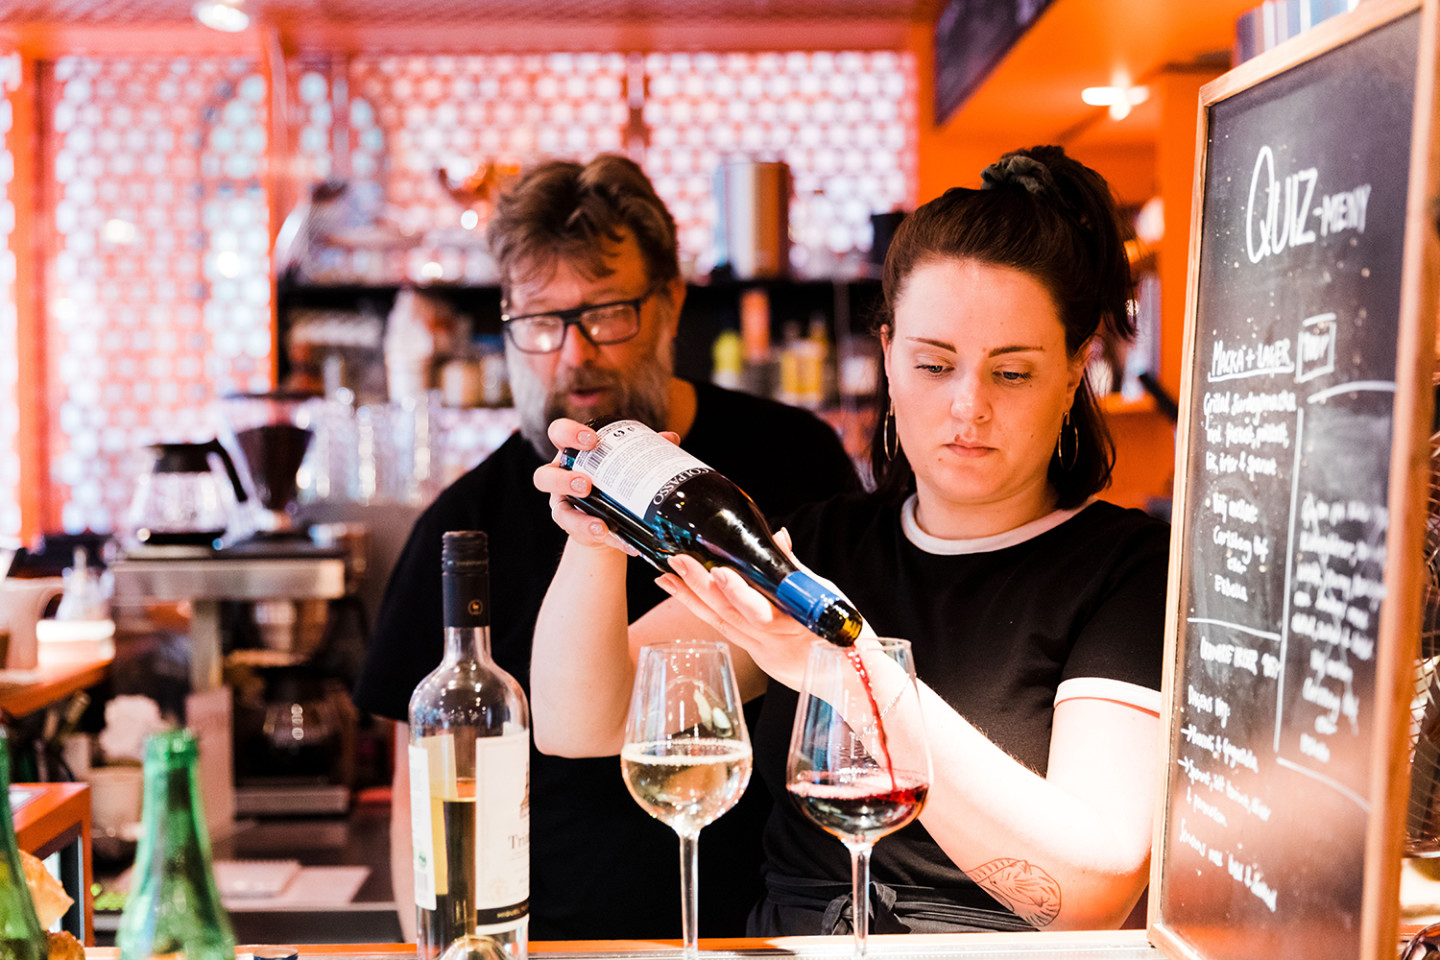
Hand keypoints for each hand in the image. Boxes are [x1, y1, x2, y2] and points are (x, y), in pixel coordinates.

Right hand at [531, 417, 678, 554]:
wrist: (609, 516)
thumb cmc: (613, 479)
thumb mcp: (624, 462)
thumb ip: (644, 449)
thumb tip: (670, 438)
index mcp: (572, 453)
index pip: (558, 433)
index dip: (568, 433)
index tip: (591, 439)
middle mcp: (560, 478)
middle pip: (544, 475)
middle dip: (563, 480)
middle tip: (587, 484)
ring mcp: (562, 505)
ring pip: (556, 510)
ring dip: (578, 518)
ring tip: (600, 523)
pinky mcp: (571, 527)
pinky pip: (579, 533)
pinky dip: (598, 535)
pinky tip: (615, 537)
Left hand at [654, 529, 865, 690]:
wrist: (852, 680)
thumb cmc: (843, 631)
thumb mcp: (827, 595)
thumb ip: (796, 568)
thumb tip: (777, 536)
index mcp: (799, 624)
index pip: (764, 610)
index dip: (740, 594)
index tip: (719, 572)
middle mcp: (776, 641)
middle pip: (733, 615)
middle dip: (702, 588)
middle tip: (677, 561)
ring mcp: (763, 651)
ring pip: (722, 623)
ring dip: (691, 598)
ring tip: (666, 576)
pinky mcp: (757, 655)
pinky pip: (724, 631)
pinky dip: (702, 610)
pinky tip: (681, 594)